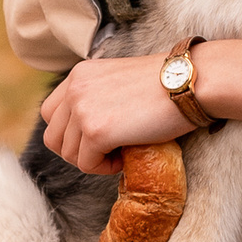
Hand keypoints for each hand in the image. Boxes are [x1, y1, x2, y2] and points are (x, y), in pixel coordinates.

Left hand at [39, 54, 204, 173]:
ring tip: (121, 152)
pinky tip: (126, 156)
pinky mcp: (95, 132)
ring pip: (68, 154)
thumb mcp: (118, 81)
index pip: (51, 114)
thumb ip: (96, 96)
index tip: (99, 136)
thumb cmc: (166, 84)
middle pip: (53, 137)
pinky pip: (87, 165)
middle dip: (78, 150)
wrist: (191, 82)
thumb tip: (86, 130)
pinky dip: (105, 168)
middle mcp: (74, 89)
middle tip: (109, 150)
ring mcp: (82, 110)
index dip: (72, 132)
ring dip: (93, 160)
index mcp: (79, 74)